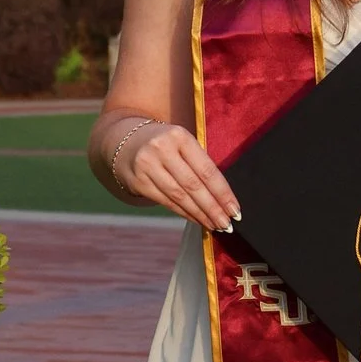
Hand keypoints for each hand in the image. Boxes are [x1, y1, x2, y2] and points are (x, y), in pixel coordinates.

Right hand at [109, 119, 240, 234]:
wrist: (126, 142)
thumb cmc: (166, 145)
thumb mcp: (183, 143)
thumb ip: (199, 163)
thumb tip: (224, 197)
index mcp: (180, 136)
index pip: (207, 170)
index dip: (222, 193)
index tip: (235, 210)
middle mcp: (162, 149)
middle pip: (194, 185)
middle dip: (213, 208)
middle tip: (227, 225)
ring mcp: (147, 166)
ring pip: (179, 196)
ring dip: (200, 214)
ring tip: (215, 225)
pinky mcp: (138, 182)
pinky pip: (166, 201)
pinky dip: (184, 213)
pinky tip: (197, 220)